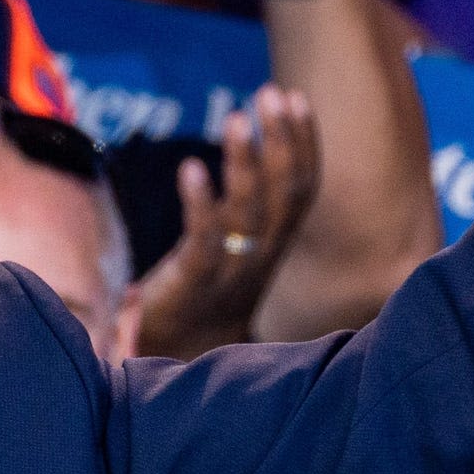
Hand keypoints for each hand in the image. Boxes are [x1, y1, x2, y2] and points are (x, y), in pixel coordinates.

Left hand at [130, 86, 320, 359]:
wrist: (171, 381)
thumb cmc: (192, 324)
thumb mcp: (219, 270)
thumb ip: (227, 229)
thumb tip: (222, 167)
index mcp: (268, 253)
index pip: (299, 192)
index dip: (302, 143)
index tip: (296, 97)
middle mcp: (258, 262)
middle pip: (285, 195)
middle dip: (283, 141)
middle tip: (272, 92)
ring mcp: (228, 275)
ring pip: (250, 214)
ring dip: (246, 162)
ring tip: (238, 116)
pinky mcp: (192, 289)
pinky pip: (204, 242)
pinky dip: (200, 203)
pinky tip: (191, 167)